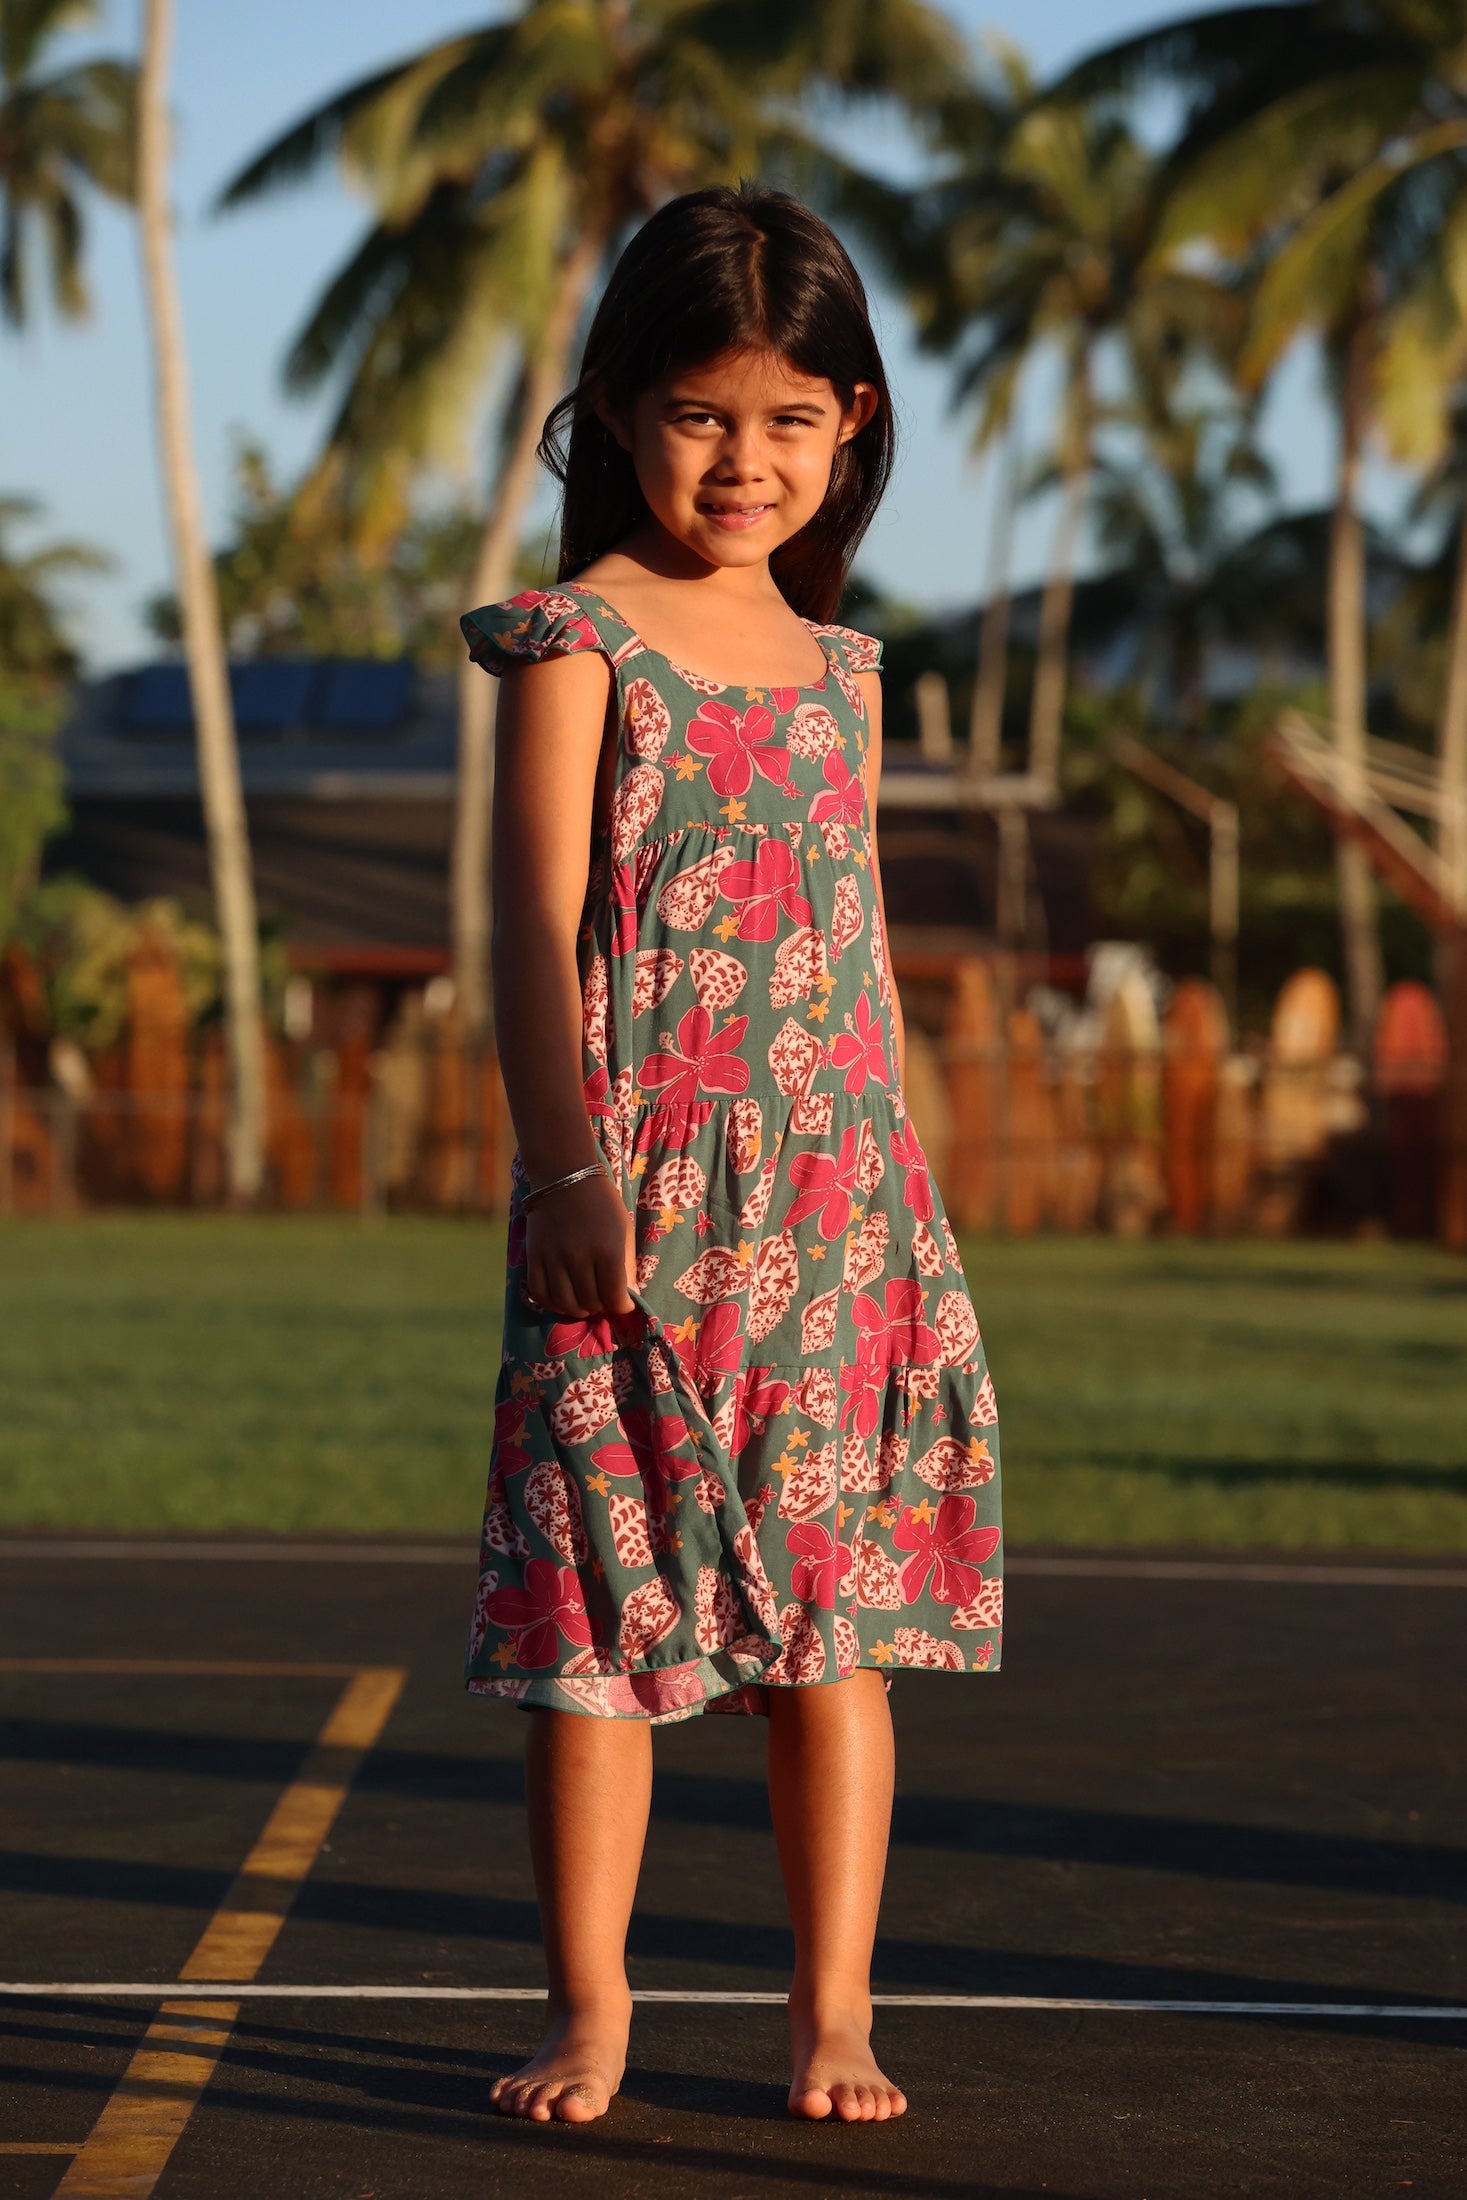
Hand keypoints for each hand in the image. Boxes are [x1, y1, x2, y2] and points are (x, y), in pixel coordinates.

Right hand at [524, 1170, 636, 1317]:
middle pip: (591, 1303)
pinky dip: (553, 1304)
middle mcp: (579, 1257)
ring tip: (585, 1302)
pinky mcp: (534, 1257)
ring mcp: (554, 1258)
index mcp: (608, 1250)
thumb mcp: (623, 1230)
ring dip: (579, 1310)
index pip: (615, 1298)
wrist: (565, 1177)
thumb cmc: (601, 1203)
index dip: (622, 1307)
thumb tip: (629, 1298)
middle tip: (604, 1298)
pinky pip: (540, 1294)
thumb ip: (627, 1266)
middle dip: (602, 1307)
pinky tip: (563, 1299)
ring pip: (566, 1304)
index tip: (624, 1303)